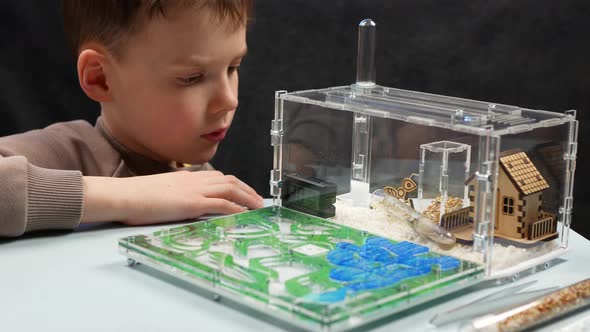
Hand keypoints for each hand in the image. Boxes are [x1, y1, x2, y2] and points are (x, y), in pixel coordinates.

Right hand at [81, 171, 263, 224]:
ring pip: (230, 189)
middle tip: (258, 200)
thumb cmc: (134, 196)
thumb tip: (181, 203)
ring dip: (247, 197)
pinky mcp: (192, 203)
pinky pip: (221, 204)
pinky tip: (244, 213)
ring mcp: (194, 190)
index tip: (243, 192)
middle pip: (229, 180)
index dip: (234, 184)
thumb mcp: (159, 192)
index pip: (217, 177)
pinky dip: (236, 207)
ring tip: (258, 207)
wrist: (122, 195)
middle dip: (247, 189)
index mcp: (185, 177)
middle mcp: (193, 180)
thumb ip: (174, 195)